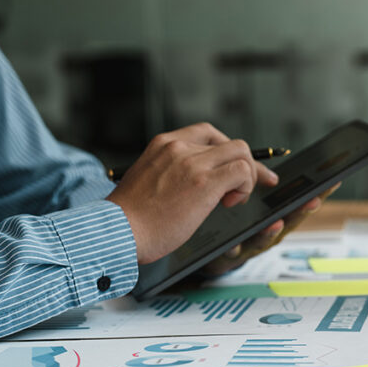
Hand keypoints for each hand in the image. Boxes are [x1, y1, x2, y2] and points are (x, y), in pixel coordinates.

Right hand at [106, 123, 277, 263]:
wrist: (118, 233)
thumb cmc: (131, 218)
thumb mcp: (149, 180)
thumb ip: (172, 171)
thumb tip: (199, 181)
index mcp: (164, 144)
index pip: (209, 133)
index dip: (228, 150)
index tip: (237, 167)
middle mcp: (179, 148)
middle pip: (231, 143)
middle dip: (247, 165)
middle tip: (249, 187)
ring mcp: (192, 163)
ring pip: (242, 152)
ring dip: (247, 177)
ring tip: (232, 199)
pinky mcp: (204, 182)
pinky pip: (242, 171)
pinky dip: (245, 187)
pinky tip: (230, 203)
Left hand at [199, 182, 340, 275]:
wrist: (214, 251)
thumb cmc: (238, 224)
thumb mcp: (255, 202)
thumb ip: (261, 184)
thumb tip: (277, 168)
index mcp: (276, 216)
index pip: (299, 202)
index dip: (318, 194)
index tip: (332, 182)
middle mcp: (268, 231)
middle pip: (289, 222)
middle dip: (301, 212)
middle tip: (312, 202)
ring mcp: (250, 244)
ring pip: (264, 239)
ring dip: (271, 232)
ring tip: (276, 224)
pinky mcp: (230, 254)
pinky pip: (233, 251)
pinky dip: (235, 247)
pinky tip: (235, 243)